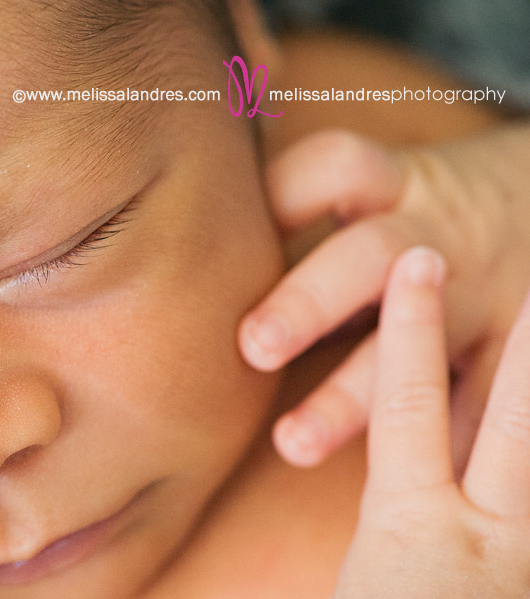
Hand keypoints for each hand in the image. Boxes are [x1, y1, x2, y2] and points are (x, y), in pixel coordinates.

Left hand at [238, 125, 529, 467]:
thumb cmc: (427, 207)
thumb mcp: (381, 183)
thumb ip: (303, 200)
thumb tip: (199, 218)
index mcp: (395, 186)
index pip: (333, 167)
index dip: (277, 195)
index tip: (216, 238)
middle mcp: (434, 235)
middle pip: (368, 258)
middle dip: (308, 300)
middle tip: (254, 345)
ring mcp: (482, 295)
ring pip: (419, 346)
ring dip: (354, 398)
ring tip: (291, 444)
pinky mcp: (512, 350)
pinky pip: (480, 402)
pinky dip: (444, 439)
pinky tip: (399, 481)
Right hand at [333, 246, 529, 597]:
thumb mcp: (352, 582)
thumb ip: (370, 527)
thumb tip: (364, 463)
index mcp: (412, 532)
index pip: (407, 403)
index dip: (409, 326)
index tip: (417, 262)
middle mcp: (488, 540)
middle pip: (514, 417)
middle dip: (527, 343)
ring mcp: (527, 562)